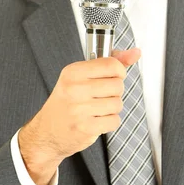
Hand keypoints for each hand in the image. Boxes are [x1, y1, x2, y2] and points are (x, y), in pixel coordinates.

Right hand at [19, 48, 141, 175]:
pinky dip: (110, 122)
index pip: (111, 64)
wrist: (47, 132)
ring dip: (112, 108)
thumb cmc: (67, 101)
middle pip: (117, 85)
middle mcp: (74, 88)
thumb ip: (110, 63)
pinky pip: (114, 121)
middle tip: (102, 95)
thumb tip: (136, 53)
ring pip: (117, 103)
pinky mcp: (85, 128)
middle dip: (115, 92)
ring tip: (98, 109)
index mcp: (73, 72)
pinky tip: (97, 120)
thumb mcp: (81, 77)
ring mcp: (79, 109)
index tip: (113, 76)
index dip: (119, 71)